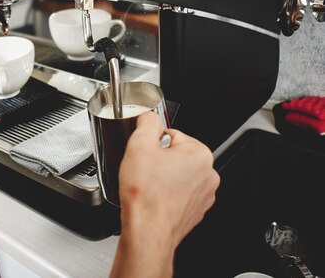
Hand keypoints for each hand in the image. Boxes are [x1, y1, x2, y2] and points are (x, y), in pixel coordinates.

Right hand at [119, 112, 219, 247]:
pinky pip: (179, 193)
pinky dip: (166, 194)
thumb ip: (146, 122)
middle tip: (144, 172)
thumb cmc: (146, 196)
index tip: (144, 155)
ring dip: (162, 177)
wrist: (148, 232)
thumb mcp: (139, 145)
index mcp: (200, 153)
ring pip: (177, 174)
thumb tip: (148, 116)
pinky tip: (154, 199)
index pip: (171, 134)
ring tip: (148, 187)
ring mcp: (204, 195)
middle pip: (175, 154)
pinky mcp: (196, 210)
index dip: (152, 144)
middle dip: (158, 160)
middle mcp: (208, 174)